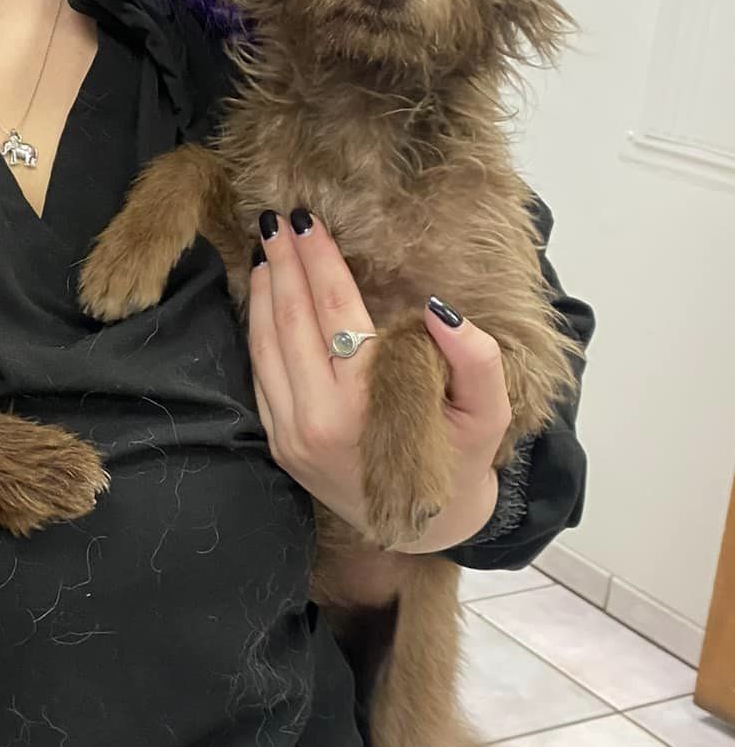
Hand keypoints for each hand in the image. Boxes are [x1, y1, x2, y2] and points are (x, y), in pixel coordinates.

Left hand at [247, 212, 509, 552]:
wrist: (425, 528)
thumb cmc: (460, 461)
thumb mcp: (489, 414)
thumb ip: (475, 360)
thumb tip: (442, 309)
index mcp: (366, 404)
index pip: (334, 312)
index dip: (319, 262)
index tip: (308, 221)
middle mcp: (318, 418)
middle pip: (291, 321)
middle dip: (284, 265)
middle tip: (275, 219)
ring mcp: (291, 433)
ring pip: (264, 346)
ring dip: (263, 294)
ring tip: (268, 250)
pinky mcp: (279, 443)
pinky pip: (258, 374)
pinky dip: (257, 330)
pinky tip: (264, 299)